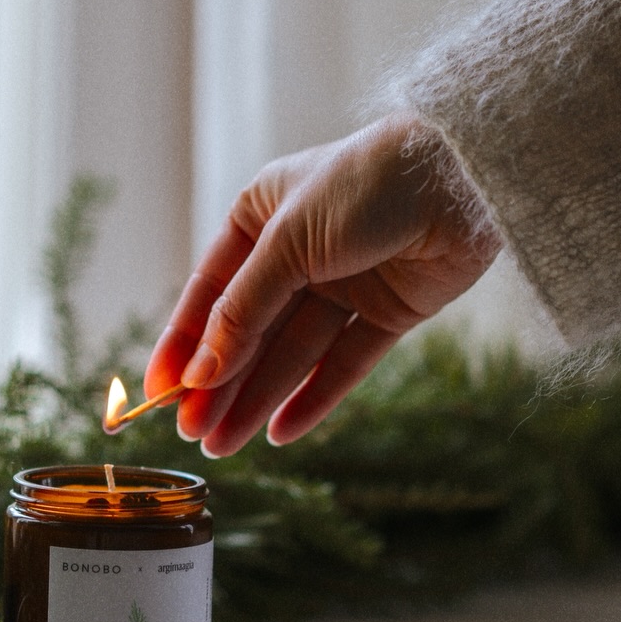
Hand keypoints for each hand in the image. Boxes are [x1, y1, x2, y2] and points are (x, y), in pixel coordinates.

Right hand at [146, 116, 499, 454]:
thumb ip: (243, 312)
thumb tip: (199, 373)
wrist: (462, 177)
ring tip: (223, 444)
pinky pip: (344, 362)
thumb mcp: (286, 244)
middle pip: (250, 329)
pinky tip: (280, 433)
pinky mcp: (388, 310)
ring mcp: (344, 282)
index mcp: (259, 215)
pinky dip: (313, 397)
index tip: (158, 392)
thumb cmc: (363, 185)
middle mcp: (298, 251)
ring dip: (257, 398)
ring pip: (292, 352)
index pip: (210, 291)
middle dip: (219, 383)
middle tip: (190, 432)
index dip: (183, 343)